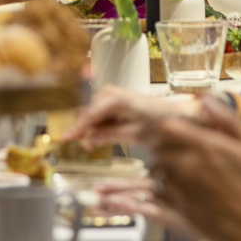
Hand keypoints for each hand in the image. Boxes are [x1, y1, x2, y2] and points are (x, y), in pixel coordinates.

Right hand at [67, 86, 194, 147]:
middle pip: (87, 113)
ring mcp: (110, 95)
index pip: (90, 114)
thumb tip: (88, 140)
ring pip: (90, 114)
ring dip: (91, 129)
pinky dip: (97, 126)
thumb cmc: (161, 123)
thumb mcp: (136, 134)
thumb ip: (109, 135)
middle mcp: (110, 93)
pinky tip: (104, 135)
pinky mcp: (112, 100)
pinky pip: (97, 114)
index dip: (76, 128)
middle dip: (84, 130)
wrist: (176, 115)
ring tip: (99, 143)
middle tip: (89, 147)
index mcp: (117, 99)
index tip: (64, 138)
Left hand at [135, 98, 240, 240]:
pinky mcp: (180, 214)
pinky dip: (153, 194)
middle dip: (165, 145)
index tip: (177, 127)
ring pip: (157, 173)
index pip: (167, 127)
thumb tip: (206, 98)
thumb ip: (228, 120)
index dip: (169, 125)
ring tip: (178, 171)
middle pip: (158, 148)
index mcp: (206, 148)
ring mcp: (181, 192)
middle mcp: (188, 168)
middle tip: (178, 148)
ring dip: (163, 169)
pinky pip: (156, 199)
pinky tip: (155, 195)